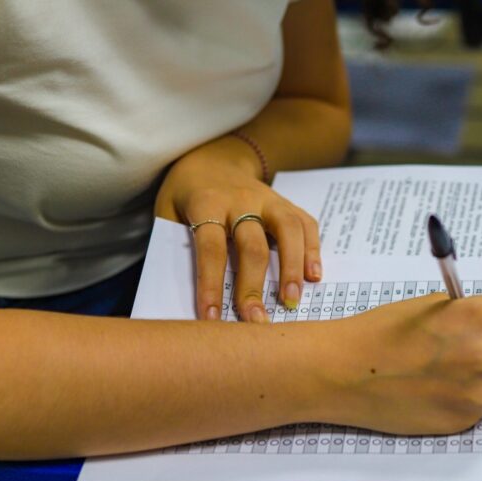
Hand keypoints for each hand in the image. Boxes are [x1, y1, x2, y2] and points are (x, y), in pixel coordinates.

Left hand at [155, 138, 320, 322]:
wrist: (213, 159)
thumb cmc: (187, 196)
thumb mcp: (167, 212)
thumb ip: (178, 245)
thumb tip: (187, 293)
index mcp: (206, 202)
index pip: (210, 248)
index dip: (211, 284)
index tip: (212, 317)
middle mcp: (241, 199)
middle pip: (252, 245)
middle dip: (254, 287)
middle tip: (256, 321)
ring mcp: (268, 199)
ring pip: (287, 231)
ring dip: (291, 268)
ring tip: (291, 301)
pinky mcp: (286, 203)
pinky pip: (306, 224)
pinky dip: (312, 250)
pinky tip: (313, 277)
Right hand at [316, 293, 481, 434]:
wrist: (345, 372)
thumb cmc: (382, 332)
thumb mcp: (433, 306)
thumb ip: (473, 313)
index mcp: (481, 316)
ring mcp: (479, 391)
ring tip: (447, 372)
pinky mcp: (465, 419)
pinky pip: (481, 406)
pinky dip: (465, 399)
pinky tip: (434, 391)